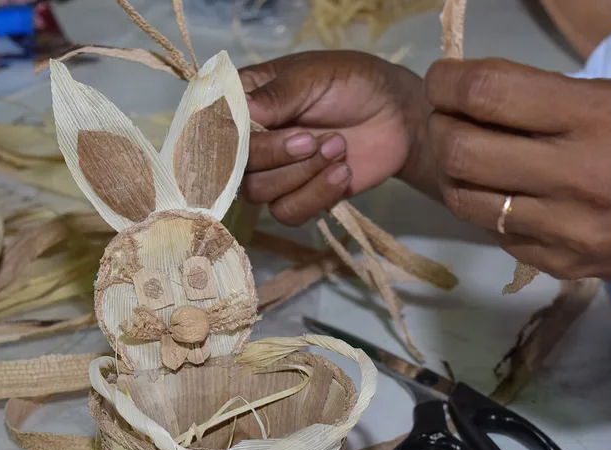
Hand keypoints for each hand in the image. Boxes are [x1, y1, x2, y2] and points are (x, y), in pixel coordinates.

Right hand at [240, 51, 431, 224]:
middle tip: (311, 139)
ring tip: (338, 147)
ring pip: (258, 193)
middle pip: (234, 167)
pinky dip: (316, 195)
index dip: (228, 137)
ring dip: (301, 174)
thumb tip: (241, 112)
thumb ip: (277, 95)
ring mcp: (273, 171)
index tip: (254, 132)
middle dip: (275, 156)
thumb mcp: (314, 76)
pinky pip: (288, 213)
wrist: (397, 114)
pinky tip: (343, 172)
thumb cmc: (354, 82)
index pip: (213, 127)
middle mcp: (251, 139)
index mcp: (245, 101)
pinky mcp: (298, 196)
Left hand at [425, 58, 610, 296]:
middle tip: (447, 118)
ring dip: (453, 171)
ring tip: (469, 156)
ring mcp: (562, 228)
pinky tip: (504, 192)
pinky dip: (486, 206)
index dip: (448, 82)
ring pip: (464, 198)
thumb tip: (482, 93)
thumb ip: (554, 97)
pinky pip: (493, 231)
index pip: (488, 94)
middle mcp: (574, 176)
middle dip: (440, 126)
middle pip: (462, 150)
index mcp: (596, 118)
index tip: (444, 80)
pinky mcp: (555, 263)